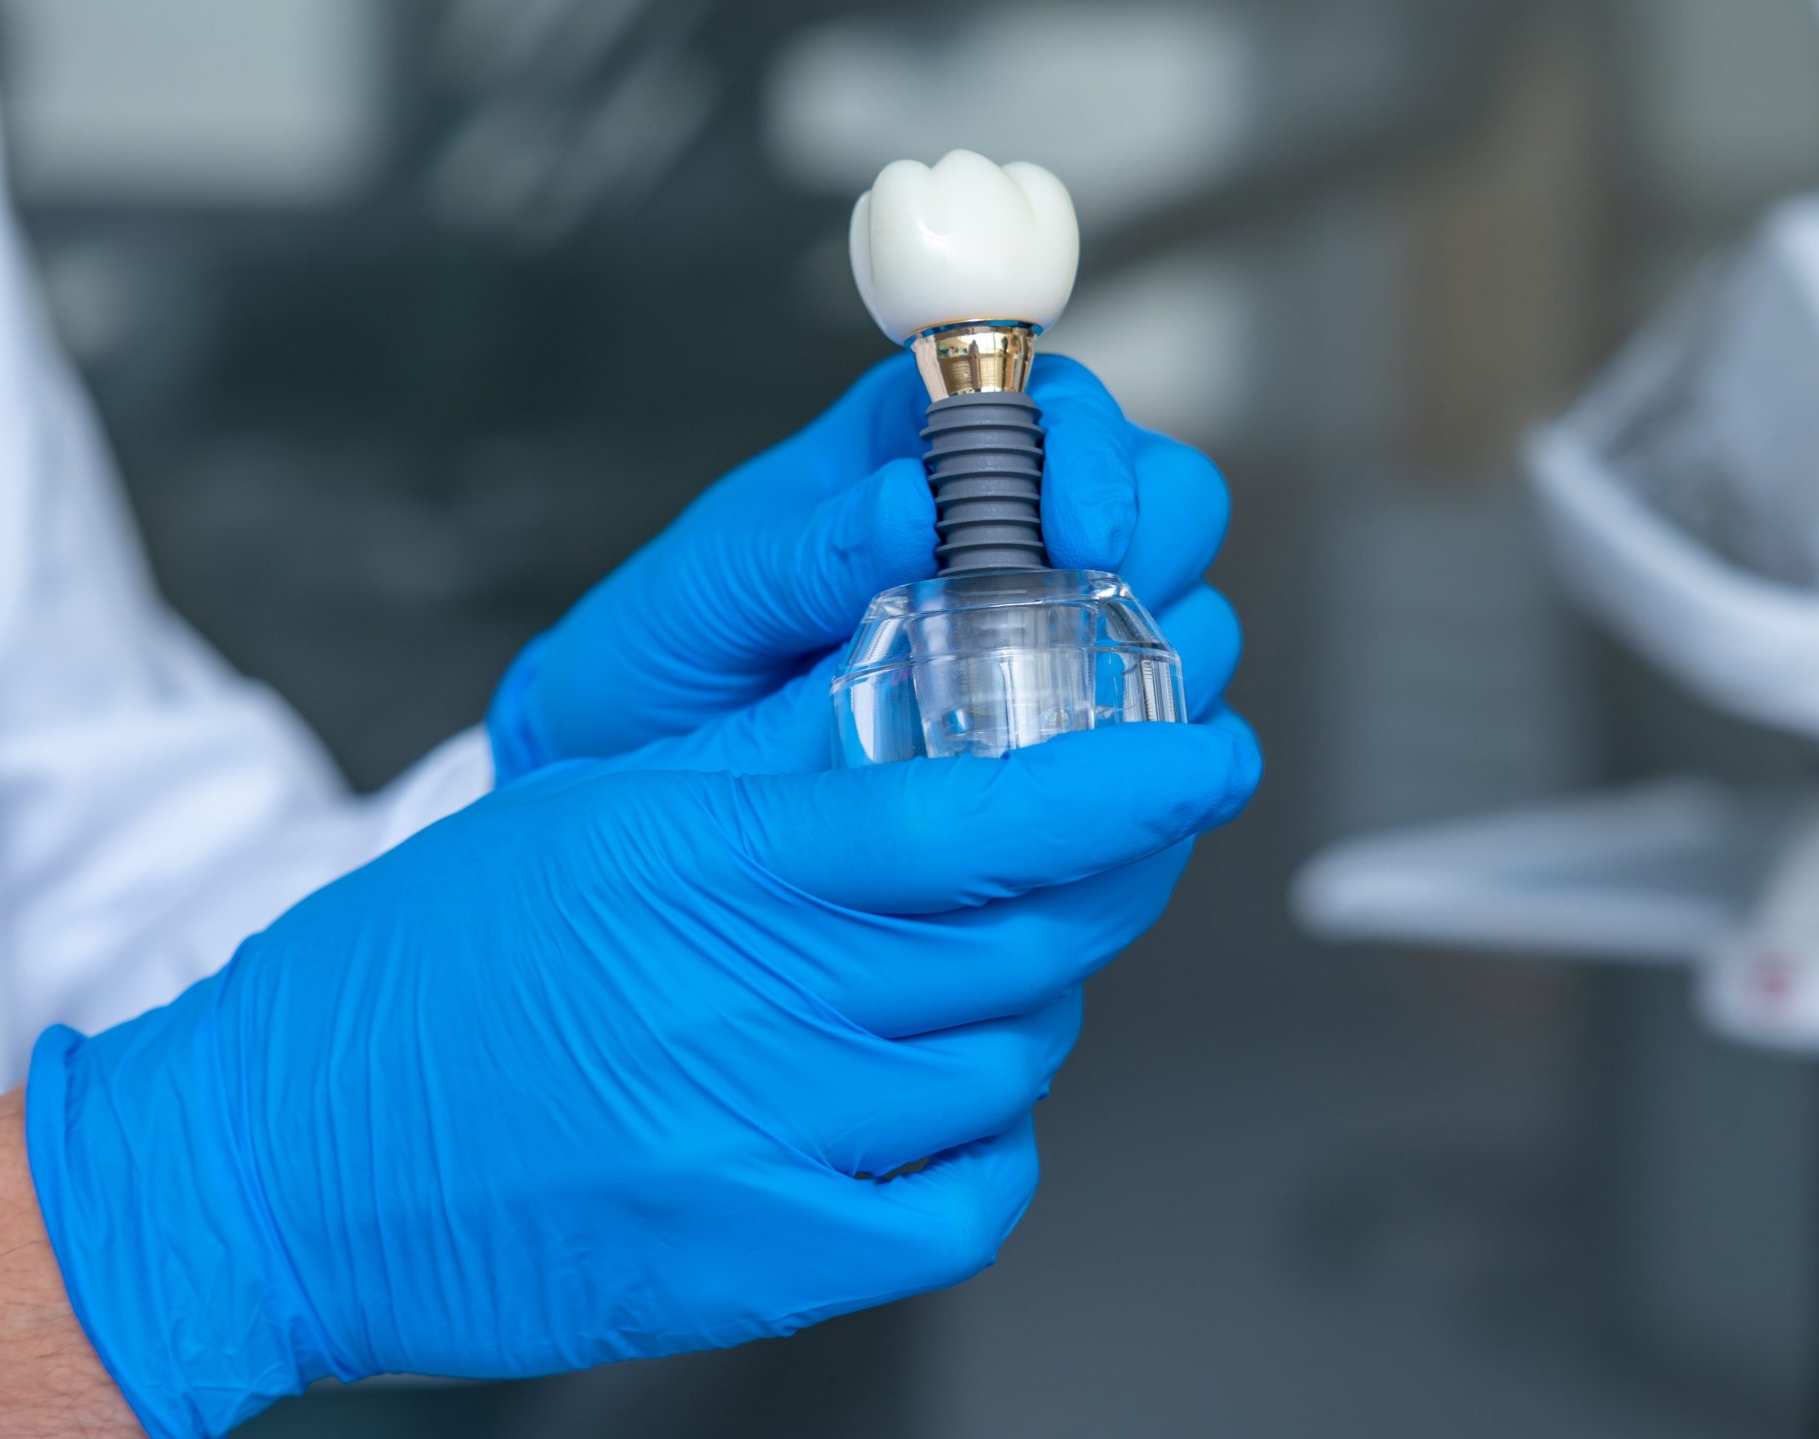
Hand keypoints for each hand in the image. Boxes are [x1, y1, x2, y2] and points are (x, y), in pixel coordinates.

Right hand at [24, 703, 1258, 1435]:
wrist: (277, 1162)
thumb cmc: (417, 974)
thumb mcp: (589, 809)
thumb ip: (771, 758)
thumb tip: (923, 679)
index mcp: (700, 865)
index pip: (971, 817)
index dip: (1121, 782)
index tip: (1205, 751)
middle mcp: (743, 1005)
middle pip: (1022, 940)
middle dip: (1104, 878)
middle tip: (1105, 839)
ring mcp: (759, 1146)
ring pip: (1006, 1062)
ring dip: (1022, 1003)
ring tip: (956, 969)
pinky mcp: (760, 1257)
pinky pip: (963, 1200)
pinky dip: (986, 1139)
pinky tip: (932, 1096)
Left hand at [488, 355, 1231, 777]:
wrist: (632, 773)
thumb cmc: (667, 655)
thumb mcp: (706, 593)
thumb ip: (799, 550)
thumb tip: (902, 506)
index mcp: (924, 450)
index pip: (1064, 410)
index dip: (1096, 456)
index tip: (1082, 526)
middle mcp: (1010, 530)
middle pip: (1164, 499)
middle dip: (1159, 550)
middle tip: (1104, 616)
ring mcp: (1049, 633)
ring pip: (1186, 612)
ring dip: (1165, 657)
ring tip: (1081, 714)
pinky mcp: (1062, 734)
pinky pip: (1157, 728)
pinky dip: (1152, 753)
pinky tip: (1093, 786)